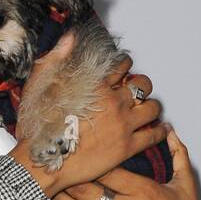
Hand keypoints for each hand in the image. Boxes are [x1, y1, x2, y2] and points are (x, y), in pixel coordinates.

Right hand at [9, 26, 169, 195]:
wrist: (44, 161)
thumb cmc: (39, 128)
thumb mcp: (41, 85)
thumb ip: (56, 59)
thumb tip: (70, 38)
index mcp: (96, 86)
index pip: (121, 66)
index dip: (125, 65)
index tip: (125, 69)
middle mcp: (113, 102)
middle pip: (142, 85)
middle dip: (142, 85)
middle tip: (138, 90)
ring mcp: (122, 124)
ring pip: (152, 108)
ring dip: (152, 106)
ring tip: (148, 109)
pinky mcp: (127, 147)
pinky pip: (154, 135)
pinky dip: (160, 131)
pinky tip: (161, 129)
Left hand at [53, 126, 200, 199]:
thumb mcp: (187, 186)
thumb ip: (179, 155)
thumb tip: (171, 132)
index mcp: (142, 189)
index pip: (106, 168)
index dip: (88, 160)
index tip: (76, 154)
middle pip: (86, 188)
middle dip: (67, 178)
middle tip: (54, 170)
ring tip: (47, 191)